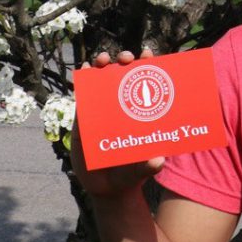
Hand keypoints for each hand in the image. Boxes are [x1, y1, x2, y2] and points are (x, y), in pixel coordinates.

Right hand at [70, 48, 165, 197]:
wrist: (106, 188)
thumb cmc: (129, 175)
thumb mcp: (139, 172)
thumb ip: (147, 168)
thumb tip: (158, 161)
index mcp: (141, 115)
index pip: (148, 86)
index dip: (149, 67)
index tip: (149, 54)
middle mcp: (124, 109)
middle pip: (125, 78)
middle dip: (125, 62)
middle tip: (125, 58)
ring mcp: (104, 112)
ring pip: (103, 83)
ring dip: (102, 66)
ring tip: (103, 60)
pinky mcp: (85, 120)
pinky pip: (84, 98)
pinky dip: (84, 82)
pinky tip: (85, 71)